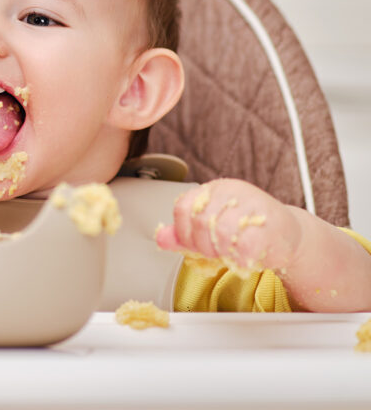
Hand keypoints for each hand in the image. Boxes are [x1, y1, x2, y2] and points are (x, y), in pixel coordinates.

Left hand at [155, 178, 303, 274]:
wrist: (287, 234)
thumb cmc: (245, 230)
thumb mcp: (211, 228)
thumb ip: (185, 233)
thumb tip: (160, 238)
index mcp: (214, 189)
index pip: (184, 207)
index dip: (183, 232)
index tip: (192, 244)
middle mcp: (233, 191)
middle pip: (201, 221)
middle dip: (203, 246)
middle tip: (214, 253)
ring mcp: (253, 204)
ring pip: (222, 232)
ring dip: (222, 252)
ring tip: (230, 254)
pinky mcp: (271, 222)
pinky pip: (245, 245)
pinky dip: (240, 259)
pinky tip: (244, 258)